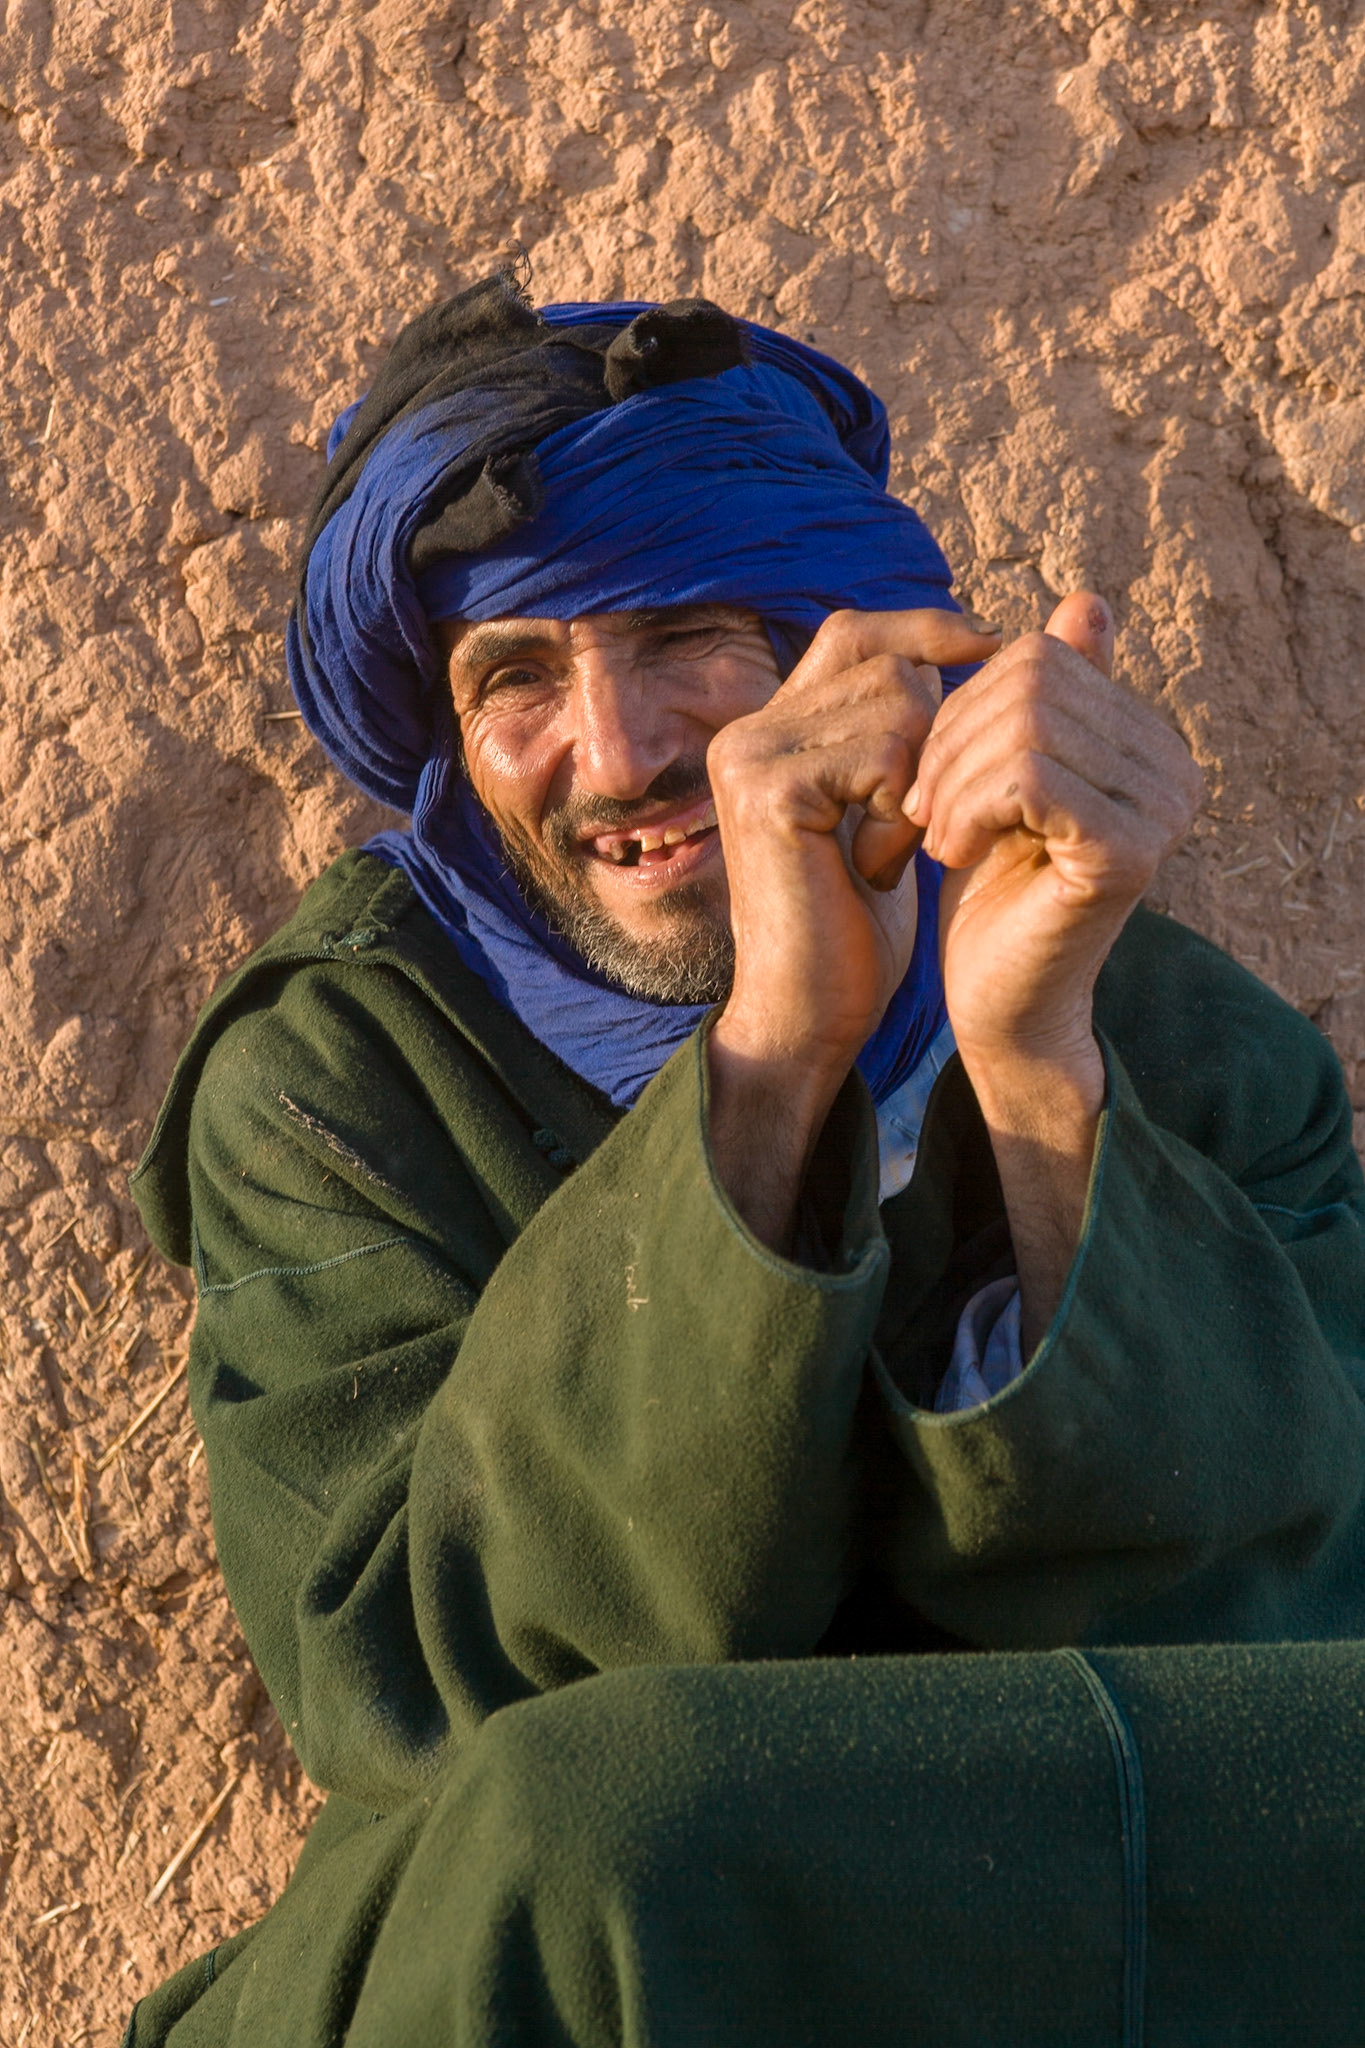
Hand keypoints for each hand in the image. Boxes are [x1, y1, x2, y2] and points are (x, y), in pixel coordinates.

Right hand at [704, 607, 999, 1249]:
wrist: (806, 1015)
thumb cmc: (851, 926)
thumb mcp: (883, 811)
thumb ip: (903, 733)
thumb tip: (985, 636)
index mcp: (768, 729)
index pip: (856, 633)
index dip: (927, 637)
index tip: (992, 663)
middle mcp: (747, 731)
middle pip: (885, 660)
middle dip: (934, 730)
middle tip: (917, 818)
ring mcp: (749, 757)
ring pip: (896, 702)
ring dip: (921, 777)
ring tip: (892, 848)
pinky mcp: (770, 792)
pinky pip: (883, 752)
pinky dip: (902, 809)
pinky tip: (877, 866)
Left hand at [907, 592, 1203, 1346]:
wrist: (997, 1002)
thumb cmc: (990, 889)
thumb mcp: (1003, 776)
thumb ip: (1044, 699)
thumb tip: (1089, 602)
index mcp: (1149, 740)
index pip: (1039, 656)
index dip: (961, 702)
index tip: (926, 772)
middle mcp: (1174, 769)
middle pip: (1030, 682)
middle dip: (949, 737)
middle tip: (917, 807)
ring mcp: (1161, 811)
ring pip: (1023, 724)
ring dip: (950, 778)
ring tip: (931, 833)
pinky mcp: (1128, 853)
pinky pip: (1028, 776)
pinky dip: (967, 807)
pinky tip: (949, 852)